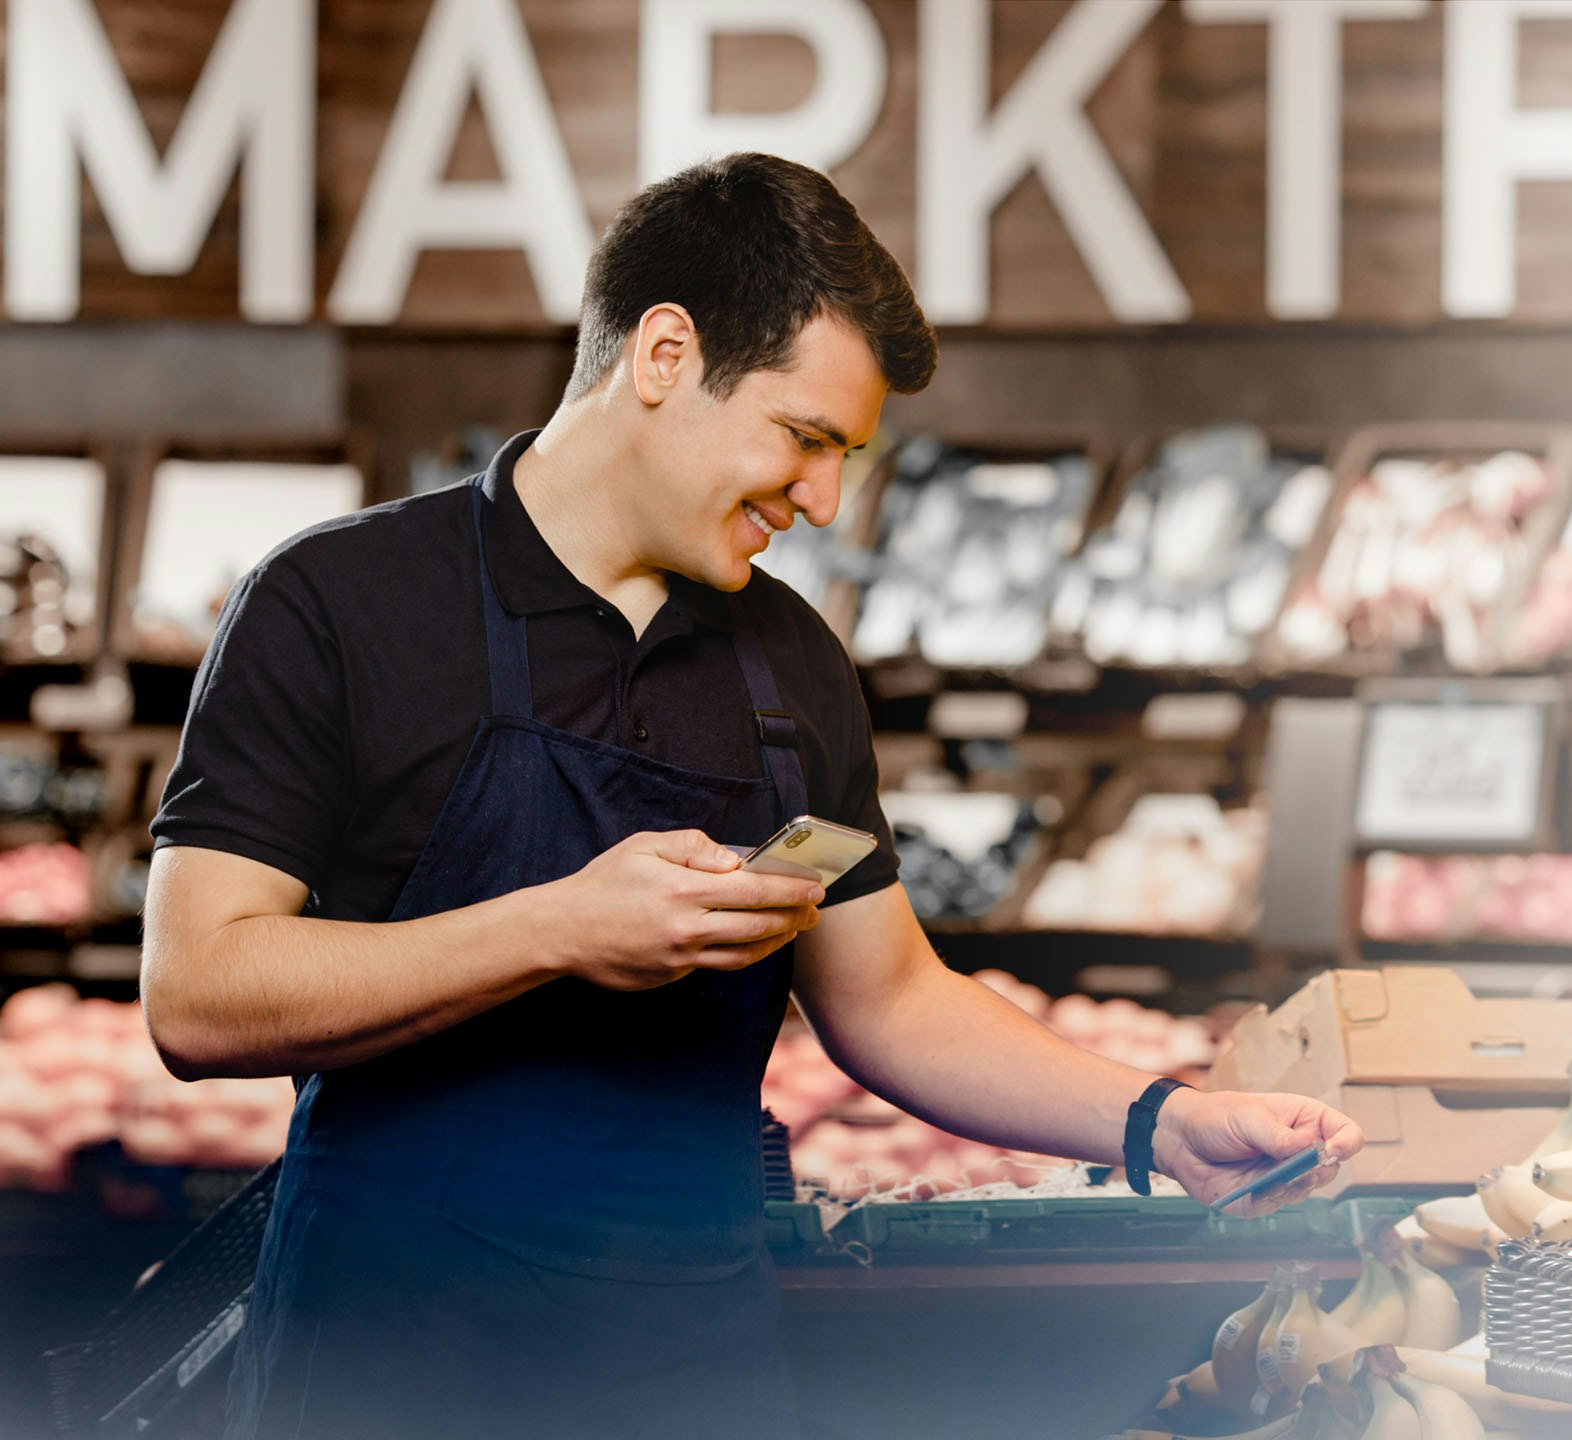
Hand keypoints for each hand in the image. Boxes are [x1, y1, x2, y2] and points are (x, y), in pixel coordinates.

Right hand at [549, 829, 823, 990]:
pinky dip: (743, 953)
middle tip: (814, 910)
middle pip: (758, 926)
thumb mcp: (644, 846)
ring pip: (744, 953)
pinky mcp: (671, 976)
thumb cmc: (604, 882)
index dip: (790, 890)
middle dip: (793, 917)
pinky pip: (716, 965)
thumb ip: (694, 846)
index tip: (815, 887)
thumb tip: (735, 861)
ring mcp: (679, 958)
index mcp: (684, 890)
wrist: (562, 931)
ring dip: (775, 941)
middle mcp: (687, 928)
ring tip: (792, 928)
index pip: (753, 891)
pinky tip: (754, 942)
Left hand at [1150, 1088, 1363, 1216]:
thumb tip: (1311, 1147)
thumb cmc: (1216, 1117)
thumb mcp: (1248, 1117)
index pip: (1346, 1134)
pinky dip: (1270, 1197)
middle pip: (1331, 1168)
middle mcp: (1300, 1152)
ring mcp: (1285, 1177)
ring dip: (1292, 1184)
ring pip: (1307, 1190)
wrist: (1179, 1138)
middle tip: (1297, 1164)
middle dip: (1317, 1169)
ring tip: (1272, 1174)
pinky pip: (1278, 1204)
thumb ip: (1278, 1136)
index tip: (1334, 1149)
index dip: (1348, 1143)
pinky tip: (1256, 1187)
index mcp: (1304, 1121)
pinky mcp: (1265, 1198)